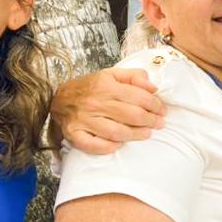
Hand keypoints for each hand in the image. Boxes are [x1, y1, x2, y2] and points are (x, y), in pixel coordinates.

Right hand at [50, 68, 165, 154]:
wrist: (59, 98)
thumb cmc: (90, 87)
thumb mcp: (111, 74)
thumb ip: (133, 76)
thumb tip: (153, 87)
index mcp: (106, 86)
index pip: (138, 97)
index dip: (155, 105)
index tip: (162, 110)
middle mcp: (95, 103)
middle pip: (131, 116)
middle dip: (150, 121)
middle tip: (159, 124)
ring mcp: (84, 120)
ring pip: (116, 132)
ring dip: (135, 135)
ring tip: (147, 134)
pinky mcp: (74, 134)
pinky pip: (93, 145)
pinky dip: (108, 147)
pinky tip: (119, 145)